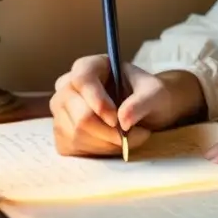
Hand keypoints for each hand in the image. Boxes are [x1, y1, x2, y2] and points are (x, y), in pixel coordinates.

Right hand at [50, 55, 203, 156]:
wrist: (147, 112)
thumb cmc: (149, 96)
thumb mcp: (155, 93)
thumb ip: (142, 102)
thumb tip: (123, 120)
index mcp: (90, 66)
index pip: (82, 79)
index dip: (98, 101)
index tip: (116, 120)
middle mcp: (68, 86)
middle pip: (79, 114)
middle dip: (108, 131)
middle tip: (134, 135)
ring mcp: (62, 111)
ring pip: (76, 134)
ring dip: (107, 143)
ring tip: (130, 138)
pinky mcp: (62, 133)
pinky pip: (74, 147)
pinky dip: (98, 151)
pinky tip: (114, 144)